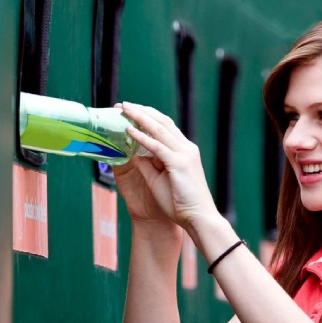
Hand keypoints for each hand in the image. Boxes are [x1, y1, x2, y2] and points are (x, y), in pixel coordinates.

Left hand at [112, 102, 216, 228]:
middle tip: (122, 104)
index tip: (130, 110)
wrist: (198, 218)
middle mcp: (186, 148)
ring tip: (124, 109)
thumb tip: (133, 154)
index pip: (165, 126)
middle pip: (162, 122)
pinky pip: (157, 147)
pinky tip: (130, 131)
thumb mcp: (160, 180)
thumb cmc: (180, 203)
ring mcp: (184, 154)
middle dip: (141, 111)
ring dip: (140, 117)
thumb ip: (148, 165)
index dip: (147, 116)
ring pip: (159, 129)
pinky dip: (142, 137)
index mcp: (184, 150)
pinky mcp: (180, 163)